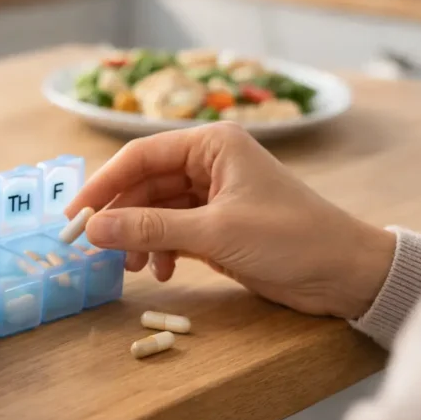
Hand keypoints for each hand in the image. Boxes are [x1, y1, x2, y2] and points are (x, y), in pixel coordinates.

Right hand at [66, 122, 395, 319]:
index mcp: (211, 145)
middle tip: (96, 249)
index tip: (74, 216)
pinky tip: (164, 272)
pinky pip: (173, 231)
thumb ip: (151, 228)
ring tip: (136, 268)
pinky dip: (162, 250)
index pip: (140, 156)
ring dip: (141, 238)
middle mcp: (209, 163)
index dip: (102, 185)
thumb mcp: (215, 232)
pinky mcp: (218, 225)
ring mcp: (213, 195)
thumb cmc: (290, 239)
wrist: (346, 274)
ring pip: (156, 211)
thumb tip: (93, 229)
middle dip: (121, 218)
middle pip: (144, 184)